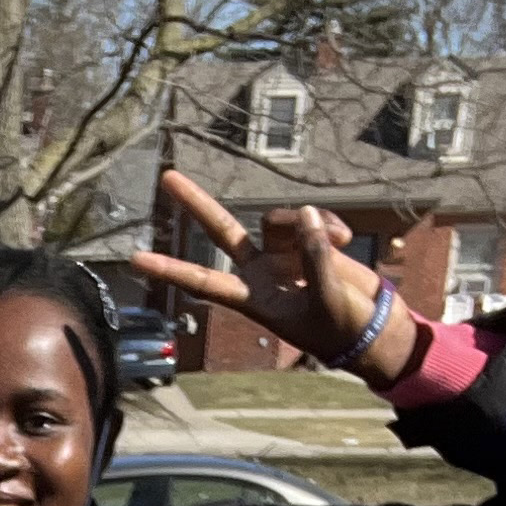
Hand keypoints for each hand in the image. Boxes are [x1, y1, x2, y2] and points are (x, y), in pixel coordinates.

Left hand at [111, 167, 416, 386]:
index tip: (134, 259)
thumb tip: (305, 214)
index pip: (202, 281)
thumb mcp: (327, 300)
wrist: (371, 326)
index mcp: (252, 297)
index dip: (170, 270)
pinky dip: (330, 225)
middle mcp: (260, 271)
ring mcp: (282, 253)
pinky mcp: (308, 239)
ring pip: (278, 219)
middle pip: (221, 231)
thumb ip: (315, 258)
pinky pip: (312, 218)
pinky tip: (347, 239)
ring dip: (308, 226)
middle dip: (197, 204)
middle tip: (166, 178)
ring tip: (340, 242)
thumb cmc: (342, 328)